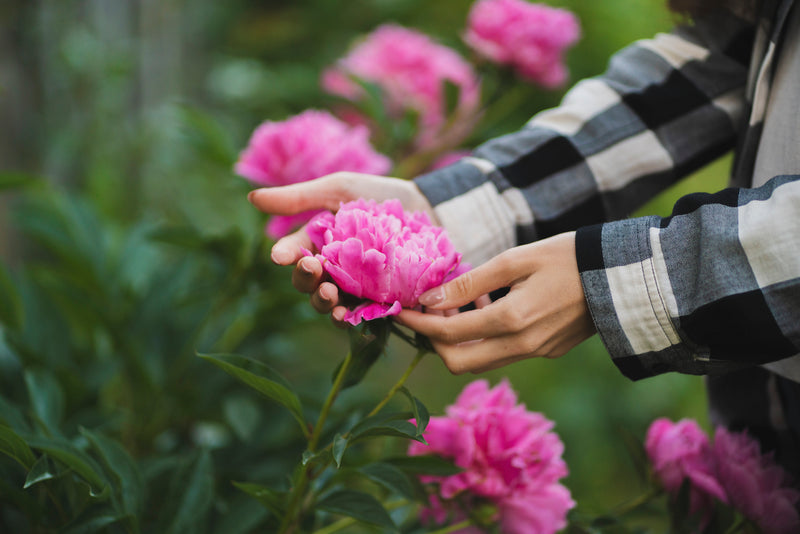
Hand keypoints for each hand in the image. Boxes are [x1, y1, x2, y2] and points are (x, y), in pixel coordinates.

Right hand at [247, 172, 435, 324]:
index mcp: (317, 243)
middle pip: (308, 283)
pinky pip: (358, 318)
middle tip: (311, 269)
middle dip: (305, 280)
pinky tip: (348, 315)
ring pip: (328, 304)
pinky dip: (349, 319)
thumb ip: (300, 198)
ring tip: (328, 294)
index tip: (282, 255)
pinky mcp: (378, 304)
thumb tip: (251, 198)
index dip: (285, 255)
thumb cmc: (381, 196)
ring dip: (323, 303)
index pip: (293, 253)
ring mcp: (354, 289)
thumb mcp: (340, 189)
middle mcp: (332, 270)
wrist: (432, 210)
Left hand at [395, 232, 595, 373]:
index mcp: (512, 321)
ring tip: (461, 301)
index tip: (399, 309)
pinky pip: (503, 353)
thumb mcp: (516, 260)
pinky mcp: (548, 352)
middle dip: (434, 340)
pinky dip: (485, 336)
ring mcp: (537, 353)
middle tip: (427, 311)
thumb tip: (430, 299)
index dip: (418, 322)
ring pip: (481, 360)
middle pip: (459, 362)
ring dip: (460, 338)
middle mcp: (523, 346)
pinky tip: (491, 306)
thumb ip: (470, 283)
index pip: (447, 333)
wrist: (621, 274)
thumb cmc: (567, 256)